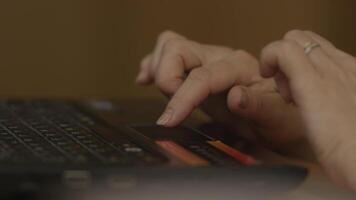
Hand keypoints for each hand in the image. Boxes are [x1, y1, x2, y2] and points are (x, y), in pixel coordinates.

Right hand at [136, 31, 305, 147]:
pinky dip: (154, 65)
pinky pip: (170, 55)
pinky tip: (146, 77)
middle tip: (168, 107)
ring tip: (151, 86)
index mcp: (239, 68)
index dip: (181, 98)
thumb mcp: (277, 118)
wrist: (283, 117)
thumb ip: (258, 106)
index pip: (202, 76)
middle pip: (179, 48)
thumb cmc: (283, 118)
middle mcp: (221, 59)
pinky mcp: (198, 69)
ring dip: (157, 66)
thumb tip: (234, 97)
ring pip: (171, 46)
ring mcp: (207, 62)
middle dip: (165, 76)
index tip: (168, 120)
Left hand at [260, 30, 355, 189]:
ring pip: (294, 38)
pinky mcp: (311, 81)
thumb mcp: (351, 119)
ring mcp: (328, 70)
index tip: (297, 93)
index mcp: (353, 75)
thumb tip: (332, 114)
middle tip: (287, 91)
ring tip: (283, 92)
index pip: (321, 50)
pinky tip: (268, 78)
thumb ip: (341, 108)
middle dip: (287, 59)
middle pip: (305, 39)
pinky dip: (269, 58)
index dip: (302, 64)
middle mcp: (343, 66)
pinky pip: (283, 51)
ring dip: (278, 60)